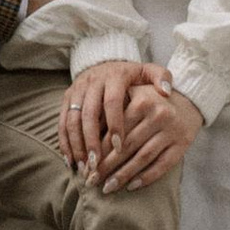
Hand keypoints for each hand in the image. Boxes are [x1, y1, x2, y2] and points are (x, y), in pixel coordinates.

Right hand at [62, 59, 164, 176]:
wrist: (106, 61)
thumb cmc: (131, 75)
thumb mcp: (147, 71)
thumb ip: (161, 77)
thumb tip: (167, 91)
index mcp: (114, 76)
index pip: (112, 102)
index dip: (114, 125)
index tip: (120, 148)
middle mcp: (92, 81)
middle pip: (88, 113)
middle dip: (91, 141)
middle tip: (97, 165)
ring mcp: (77, 89)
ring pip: (72, 119)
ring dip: (76, 145)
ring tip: (84, 167)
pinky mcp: (67, 97)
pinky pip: (62, 121)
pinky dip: (64, 142)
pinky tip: (70, 161)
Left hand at [92, 76, 203, 194]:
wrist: (189, 99)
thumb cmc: (151, 99)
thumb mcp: (133, 95)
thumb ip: (112, 110)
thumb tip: (86, 140)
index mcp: (142, 100)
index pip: (116, 131)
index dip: (98, 150)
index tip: (85, 165)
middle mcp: (158, 114)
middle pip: (127, 146)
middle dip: (106, 166)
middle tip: (90, 181)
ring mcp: (172, 131)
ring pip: (142, 158)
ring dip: (123, 175)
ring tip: (107, 188)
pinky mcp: (182, 144)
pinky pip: (162, 165)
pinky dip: (146, 177)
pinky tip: (131, 186)